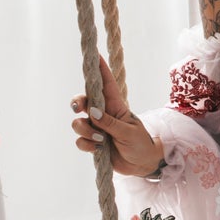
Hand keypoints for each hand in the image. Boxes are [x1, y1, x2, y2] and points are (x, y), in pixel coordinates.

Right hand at [69, 55, 164, 177]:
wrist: (142, 164)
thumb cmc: (141, 143)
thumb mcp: (129, 132)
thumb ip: (110, 123)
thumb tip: (92, 112)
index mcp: (116, 106)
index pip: (106, 84)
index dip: (99, 68)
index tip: (94, 54)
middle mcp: (103, 114)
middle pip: (84, 101)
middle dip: (77, 103)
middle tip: (78, 109)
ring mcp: (97, 128)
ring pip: (79, 123)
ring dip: (85, 131)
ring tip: (100, 140)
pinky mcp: (93, 142)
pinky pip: (80, 140)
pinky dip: (86, 144)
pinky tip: (98, 149)